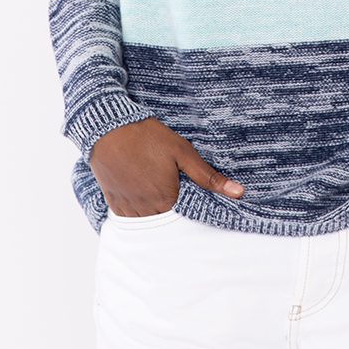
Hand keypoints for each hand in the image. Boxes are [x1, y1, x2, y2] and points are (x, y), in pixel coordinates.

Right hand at [90, 116, 244, 216]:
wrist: (110, 127)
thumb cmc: (148, 137)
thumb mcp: (182, 152)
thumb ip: (208, 176)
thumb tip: (238, 193)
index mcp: (166, 199)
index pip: (183, 218)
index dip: (186, 206)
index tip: (186, 194)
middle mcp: (146, 208)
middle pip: (163, 221)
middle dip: (169, 210)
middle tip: (169, 189)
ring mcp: (127, 205)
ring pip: (144, 220)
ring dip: (152, 212)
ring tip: (155, 191)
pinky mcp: (112, 200)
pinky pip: (126, 216)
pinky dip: (134, 209)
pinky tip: (139, 193)